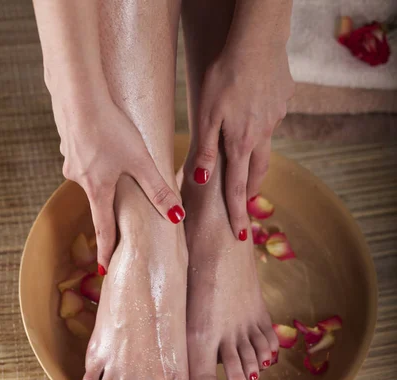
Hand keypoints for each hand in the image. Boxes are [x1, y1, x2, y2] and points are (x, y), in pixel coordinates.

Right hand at [55, 93, 183, 270]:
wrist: (78, 93)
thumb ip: (159, 189)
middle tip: (113, 219)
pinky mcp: (69, 144)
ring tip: (111, 169)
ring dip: (100, 178)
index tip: (103, 269)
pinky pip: (84, 158)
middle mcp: (80, 180)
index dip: (105, 250)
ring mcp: (71, 162)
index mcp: (98, 189)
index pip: (103, 229)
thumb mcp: (141, 161)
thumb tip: (177, 217)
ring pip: (90, 177)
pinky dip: (93, 158)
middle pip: (96, 202)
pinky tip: (100, 145)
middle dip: (106, 210)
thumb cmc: (110, 127)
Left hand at [193, 44, 293, 239]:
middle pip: (257, 173)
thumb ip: (205, 148)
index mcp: (241, 143)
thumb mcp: (206, 113)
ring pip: (266, 148)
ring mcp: (275, 118)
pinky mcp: (283, 100)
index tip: (241, 236)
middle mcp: (262, 135)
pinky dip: (262, 127)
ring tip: (249, 168)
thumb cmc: (225, 75)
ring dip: (257, 164)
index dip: (237, 214)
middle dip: (250, 192)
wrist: (258, 40)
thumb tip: (200, 179)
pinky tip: (256, 113)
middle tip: (245, 204)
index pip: (236, 188)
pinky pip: (271, 120)